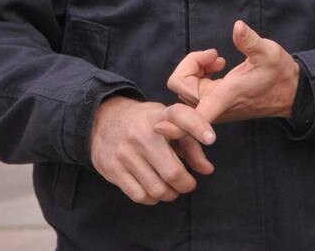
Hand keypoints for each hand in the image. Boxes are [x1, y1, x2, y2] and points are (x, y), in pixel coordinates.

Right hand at [89, 96, 213, 204]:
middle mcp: (141, 134)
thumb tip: (207, 170)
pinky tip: (155, 191)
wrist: (103, 121)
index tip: (211, 138)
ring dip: (170, 194)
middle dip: (186, 184)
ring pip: (157, 189)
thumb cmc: (146, 124)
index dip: (198, 126)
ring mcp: (125, 153)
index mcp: (160, 116)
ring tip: (172, 189)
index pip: (180, 116)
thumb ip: (191, 145)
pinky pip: (139, 195)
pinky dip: (153, 198)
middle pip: (172, 171)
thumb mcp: (168, 123)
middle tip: (188, 184)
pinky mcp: (113, 169)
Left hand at [163, 20, 300, 123]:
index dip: (176, 124)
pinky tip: (216, 66)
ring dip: (195, 68)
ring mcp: (215, 106)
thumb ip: (250, 41)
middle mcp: (216, 104)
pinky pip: (194, 89)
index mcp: (225, 96)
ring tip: (217, 59)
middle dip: (191, 64)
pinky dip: (199, 74)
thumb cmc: (279, 73)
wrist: (290, 92)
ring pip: (186, 88)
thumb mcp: (268, 52)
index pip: (194, 117)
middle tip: (214, 55)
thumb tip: (237, 26)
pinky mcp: (216, 103)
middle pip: (181, 87)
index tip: (160, 127)